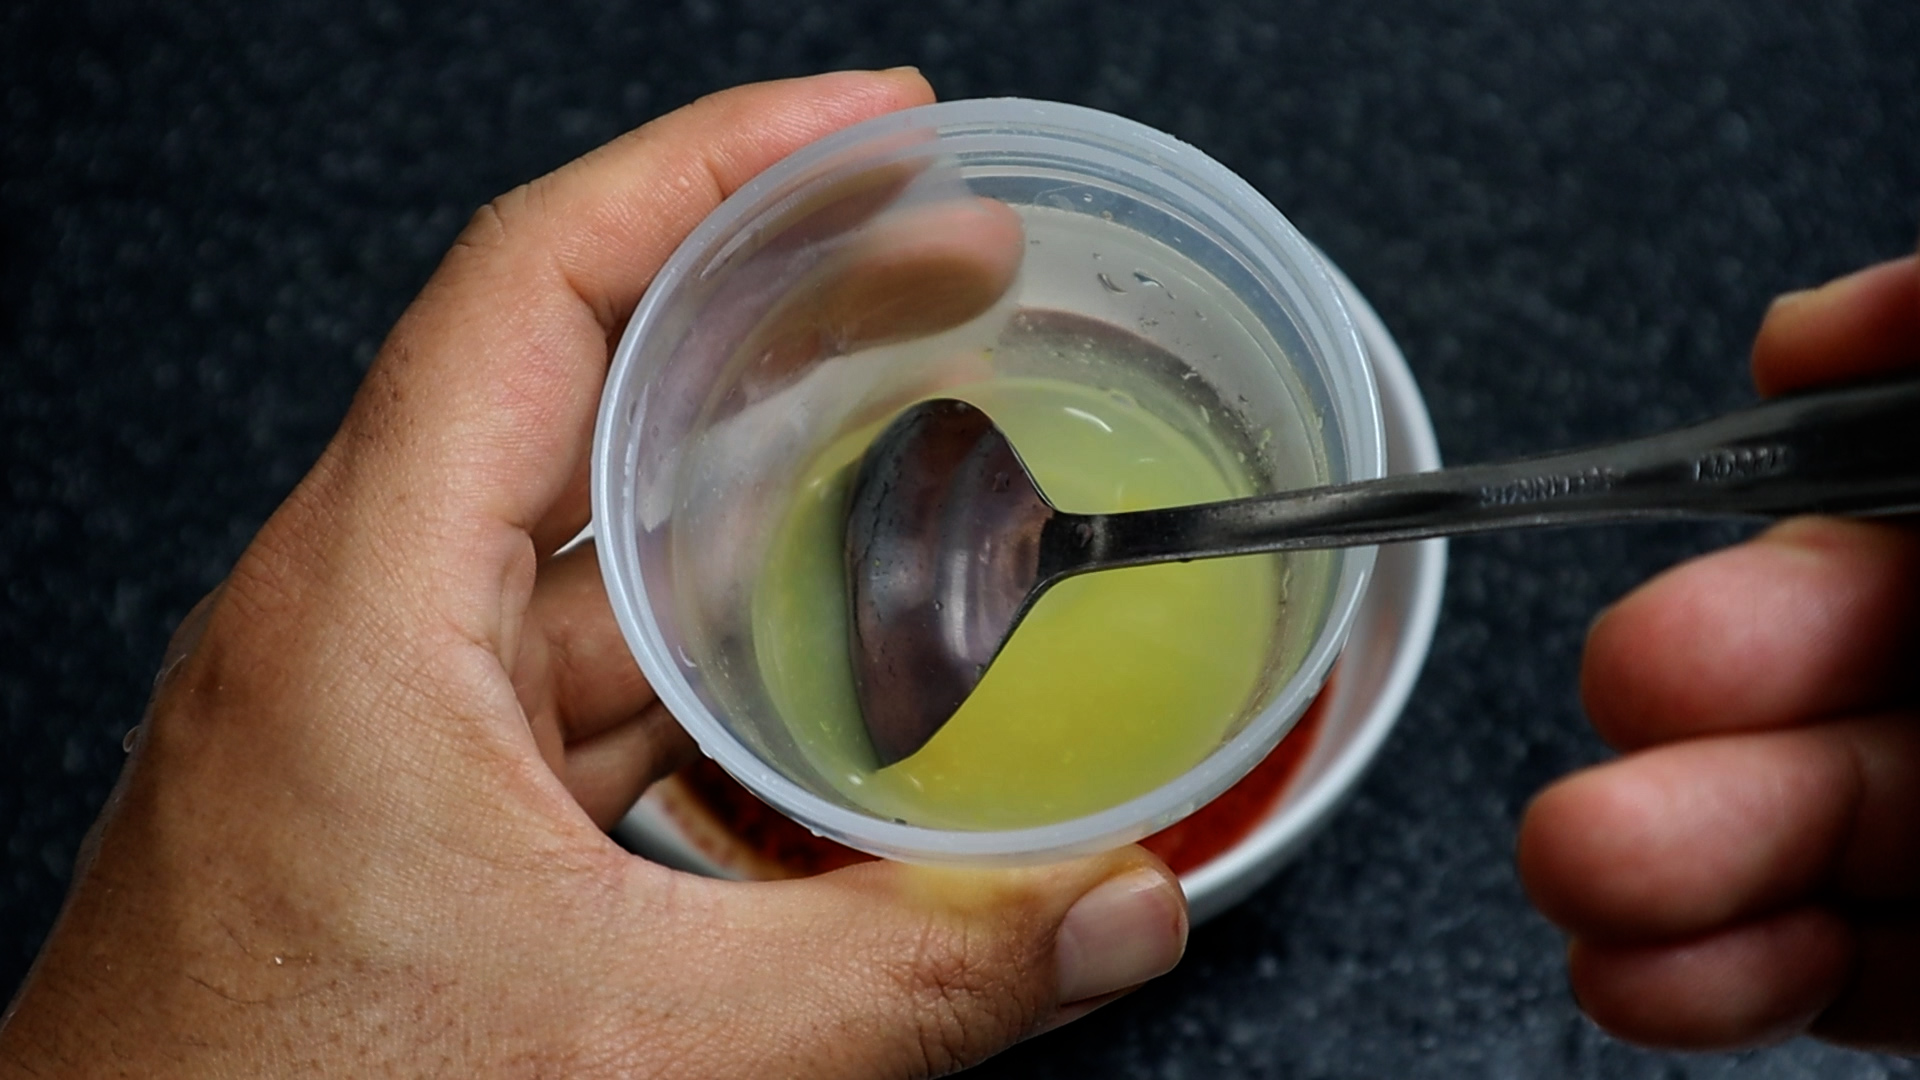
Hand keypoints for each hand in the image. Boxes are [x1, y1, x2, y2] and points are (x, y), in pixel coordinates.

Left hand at [0, 71, 1185, 1078]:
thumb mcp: (638, 1053)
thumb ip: (907, 978)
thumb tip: (1117, 916)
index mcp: (363, 609)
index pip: (538, 281)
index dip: (717, 167)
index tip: (876, 126)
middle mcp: (354, 627)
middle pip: (582, 381)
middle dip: (781, 306)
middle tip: (951, 266)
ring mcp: (378, 720)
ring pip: (585, 540)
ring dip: (750, 489)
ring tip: (915, 445)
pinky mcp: (409, 807)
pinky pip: (576, 673)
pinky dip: (705, 647)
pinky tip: (818, 673)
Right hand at [1519, 253, 1919, 1049]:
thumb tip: (1810, 332)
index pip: (1866, 550)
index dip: (1771, 588)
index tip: (1669, 647)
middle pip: (1822, 716)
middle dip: (1688, 756)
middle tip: (1594, 798)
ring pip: (1815, 859)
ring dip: (1677, 885)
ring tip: (1591, 894)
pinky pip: (1864, 982)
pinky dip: (1742, 989)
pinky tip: (1657, 983)